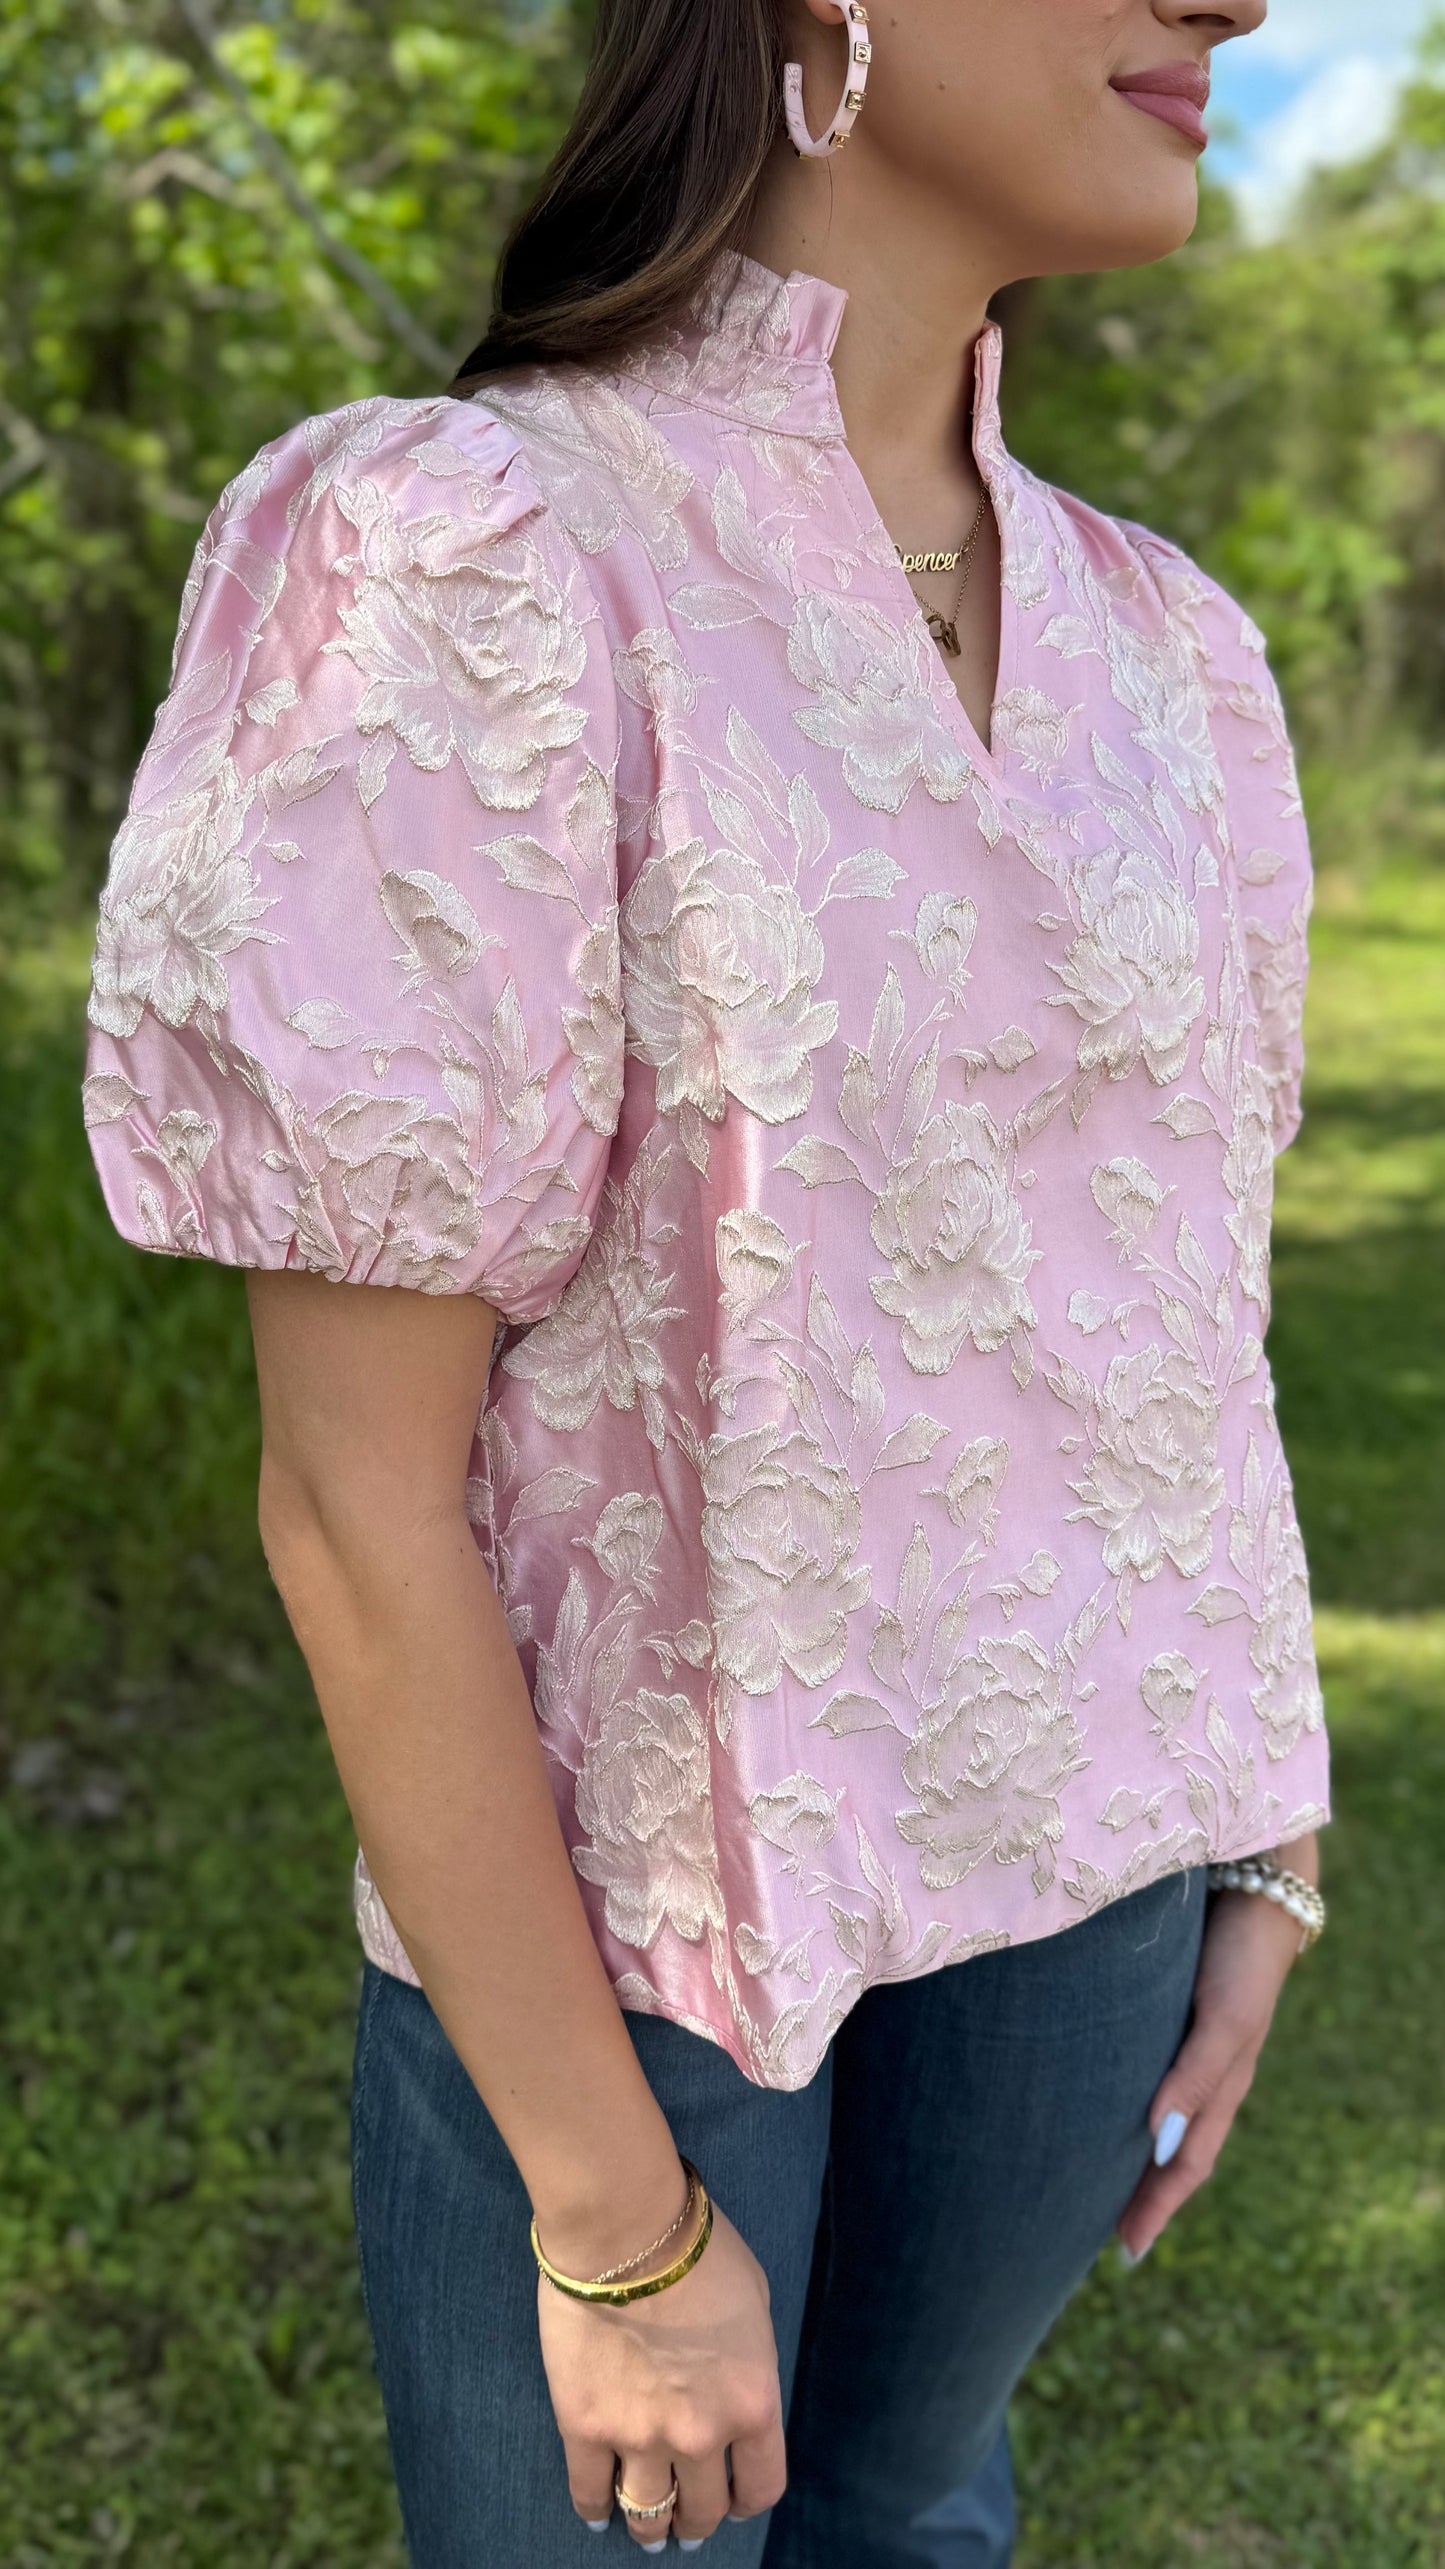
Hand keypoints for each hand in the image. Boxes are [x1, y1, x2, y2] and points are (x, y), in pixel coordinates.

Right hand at [538, 2201, 787, 2546]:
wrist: (627, 2229)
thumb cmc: (698, 2248)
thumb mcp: (754, 2303)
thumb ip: (748, 2360)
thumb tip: (732, 2386)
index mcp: (752, 2404)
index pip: (761, 2486)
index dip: (746, 2499)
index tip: (734, 2498)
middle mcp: (702, 2435)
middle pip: (704, 2511)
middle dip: (697, 2521)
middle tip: (687, 2521)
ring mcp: (640, 2437)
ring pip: (648, 2516)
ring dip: (651, 2529)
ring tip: (647, 2529)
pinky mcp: (585, 2427)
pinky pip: (589, 2493)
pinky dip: (595, 2511)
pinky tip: (598, 2514)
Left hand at [1117, 1835, 1319, 2262]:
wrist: (1254, 1881)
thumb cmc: (1240, 1955)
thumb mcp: (1224, 2021)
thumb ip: (1193, 2078)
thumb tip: (1158, 2142)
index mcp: (1220, 2083)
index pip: (1185, 2162)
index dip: (1157, 2206)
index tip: (1124, 2253)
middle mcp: (1204, 2070)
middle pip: (1172, 2147)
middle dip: (1142, 2192)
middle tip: (1103, 2235)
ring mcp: (1190, 2040)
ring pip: (1159, 2113)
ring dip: (1132, 2152)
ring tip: (1090, 2181)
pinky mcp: (1168, 2008)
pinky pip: (1147, 2071)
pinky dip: (1128, 2102)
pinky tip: (1099, 2101)